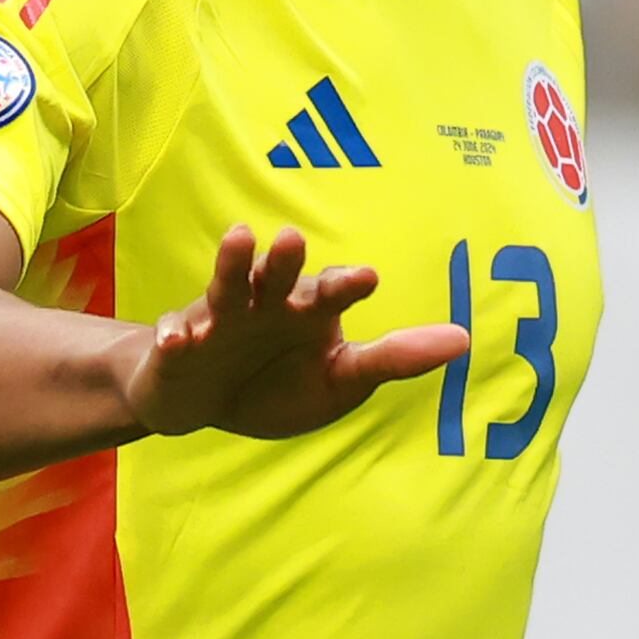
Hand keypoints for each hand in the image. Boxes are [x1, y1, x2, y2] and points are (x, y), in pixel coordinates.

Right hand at [118, 224, 466, 442]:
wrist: (202, 401)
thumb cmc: (280, 382)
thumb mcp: (342, 379)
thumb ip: (394, 359)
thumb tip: (465, 339)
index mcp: (309, 310)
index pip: (332, 291)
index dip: (346, 284)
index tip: (367, 277)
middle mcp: (266, 303)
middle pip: (278, 275)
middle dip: (285, 258)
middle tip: (293, 239)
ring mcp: (219, 320)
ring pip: (227, 287)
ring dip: (234, 264)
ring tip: (241, 237)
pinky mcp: (177, 346)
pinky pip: (174, 340)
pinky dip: (174, 339)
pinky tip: (177, 341)